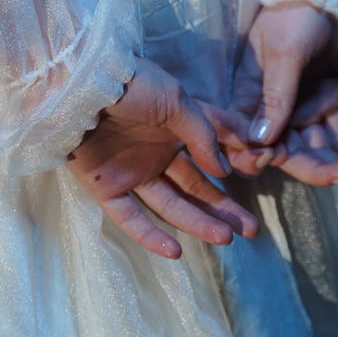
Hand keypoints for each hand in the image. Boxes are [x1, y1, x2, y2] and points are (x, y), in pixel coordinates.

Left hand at [66, 56, 259, 259]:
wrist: (78, 84)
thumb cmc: (130, 84)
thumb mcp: (177, 100)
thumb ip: (203, 135)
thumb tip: (224, 170)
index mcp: (174, 129)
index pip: (212, 153)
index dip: (236, 166)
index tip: (259, 175)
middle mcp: (155, 154)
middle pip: (195, 187)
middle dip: (224, 208)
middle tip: (252, 229)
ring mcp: (131, 173)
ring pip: (170, 205)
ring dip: (198, 222)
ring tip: (227, 238)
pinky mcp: (105, 188)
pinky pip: (130, 218)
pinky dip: (151, 236)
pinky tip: (176, 252)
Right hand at [229, 1, 337, 191]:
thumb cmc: (294, 17)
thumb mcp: (284, 54)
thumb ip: (275, 97)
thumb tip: (260, 141)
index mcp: (249, 99)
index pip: (251, 140)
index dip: (264, 158)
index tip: (280, 164)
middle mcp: (272, 111)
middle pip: (290, 151)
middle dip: (317, 169)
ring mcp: (301, 109)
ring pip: (317, 147)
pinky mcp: (326, 103)